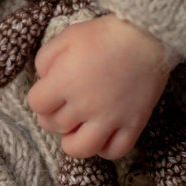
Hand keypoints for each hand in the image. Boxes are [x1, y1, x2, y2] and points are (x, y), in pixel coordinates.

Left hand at [26, 15, 173, 159]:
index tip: (49, 90)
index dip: (40, 97)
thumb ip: (45, 59)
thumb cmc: (105, 34)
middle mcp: (85, 105)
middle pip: (53, 126)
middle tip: (62, 105)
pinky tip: (102, 135)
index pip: (36, 104)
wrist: (148, 36)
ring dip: (72, 141)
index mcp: (65, 81)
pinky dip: (105, 149)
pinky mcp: (133, 124)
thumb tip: (43, 80)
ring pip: (80, 149)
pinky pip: (115, 151)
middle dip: (52, 116)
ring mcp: (111, 118)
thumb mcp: (67, 36)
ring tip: (77, 128)